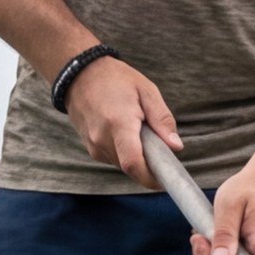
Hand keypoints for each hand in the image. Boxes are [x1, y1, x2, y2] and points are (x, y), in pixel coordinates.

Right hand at [63, 54, 180, 179]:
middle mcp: (102, 138)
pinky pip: (113, 158)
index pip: (134, 163)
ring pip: (122, 165)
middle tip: (159, 148)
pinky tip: (126, 133)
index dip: (151, 178)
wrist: (80, 74)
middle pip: (131, 167)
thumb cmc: (115, 79)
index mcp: (119, 123)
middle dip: (148, 165)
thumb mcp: (146, 91)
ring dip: (136, 157)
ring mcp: (93, 145)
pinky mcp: (90, 147)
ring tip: (140, 133)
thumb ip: (162, 120)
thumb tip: (175, 146)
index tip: (165, 180)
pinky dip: (125, 152)